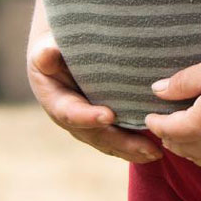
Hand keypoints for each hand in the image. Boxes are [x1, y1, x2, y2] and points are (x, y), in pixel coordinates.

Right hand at [27, 31, 161, 163]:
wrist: (58, 54)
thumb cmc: (56, 47)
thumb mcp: (47, 47)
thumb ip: (48, 53)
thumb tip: (46, 54)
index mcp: (55, 100)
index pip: (69, 112)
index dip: (87, 116)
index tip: (109, 116)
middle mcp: (70, 117)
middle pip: (94, 134)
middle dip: (120, 141)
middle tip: (145, 147)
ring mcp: (86, 123)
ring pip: (108, 141)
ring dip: (131, 149)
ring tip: (155, 153)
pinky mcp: (100, 123)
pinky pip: (116, 137)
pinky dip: (134, 144)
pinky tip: (155, 148)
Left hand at [144, 45, 200, 172]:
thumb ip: (180, 83)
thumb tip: (156, 91)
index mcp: (198, 127)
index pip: (167, 130)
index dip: (156, 123)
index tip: (150, 117)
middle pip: (185, 149)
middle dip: (173, 139)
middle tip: (169, 129)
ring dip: (196, 151)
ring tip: (193, 140)